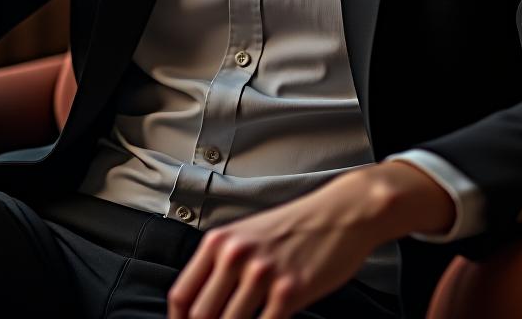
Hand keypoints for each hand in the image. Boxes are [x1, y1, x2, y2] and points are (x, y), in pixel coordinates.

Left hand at [167, 162, 452, 318]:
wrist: (340, 213)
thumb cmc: (294, 227)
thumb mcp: (247, 236)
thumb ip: (221, 266)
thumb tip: (202, 308)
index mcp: (219, 241)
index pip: (182, 296)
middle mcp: (235, 255)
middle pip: (201, 317)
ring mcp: (262, 273)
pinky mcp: (290, 290)